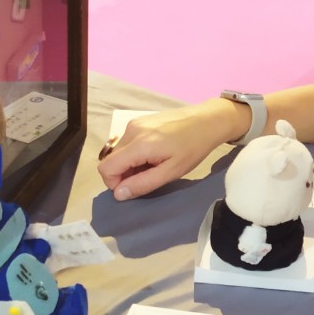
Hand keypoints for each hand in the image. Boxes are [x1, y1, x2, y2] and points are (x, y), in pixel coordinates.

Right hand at [96, 99, 236, 199]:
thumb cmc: (193, 147)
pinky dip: (135, 153)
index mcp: (138, 144)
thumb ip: (143, 184)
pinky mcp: (139, 120)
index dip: (114, 183)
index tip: (134, 187)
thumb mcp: (172, 171)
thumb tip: (118, 194)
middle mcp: (131, 130)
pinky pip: (127, 142)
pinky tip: (155, 153)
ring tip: (155, 164)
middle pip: (111, 160)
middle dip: (124, 174)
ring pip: (119, 152)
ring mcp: (134, 123)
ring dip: (130, 164)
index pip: (106, 168)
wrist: (207, 120)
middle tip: (150, 175)